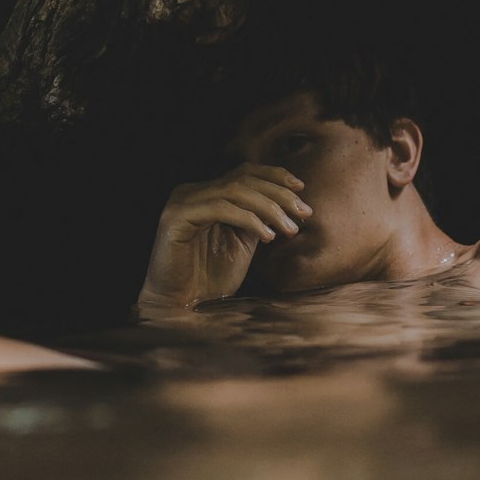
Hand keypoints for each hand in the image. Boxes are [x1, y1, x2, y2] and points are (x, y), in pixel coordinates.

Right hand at [138, 163, 311, 307]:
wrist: (183, 306)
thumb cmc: (211, 278)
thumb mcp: (243, 242)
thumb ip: (259, 218)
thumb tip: (291, 202)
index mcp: (207, 193)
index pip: (244, 173)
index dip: (274, 176)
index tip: (301, 188)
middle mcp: (192, 191)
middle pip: (243, 179)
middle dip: (278, 194)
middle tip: (303, 212)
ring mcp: (182, 202)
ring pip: (235, 191)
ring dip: (269, 208)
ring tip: (289, 229)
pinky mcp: (176, 217)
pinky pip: (220, 208)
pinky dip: (249, 219)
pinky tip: (267, 236)